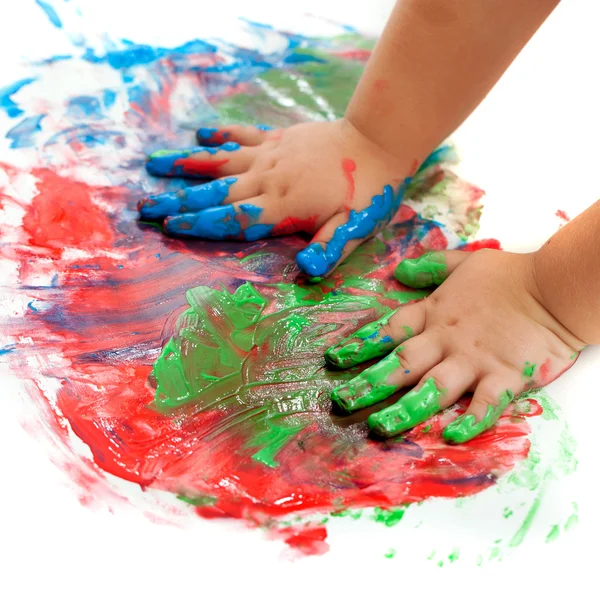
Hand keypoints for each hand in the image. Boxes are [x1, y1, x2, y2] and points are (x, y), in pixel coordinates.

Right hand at [139, 119, 413, 277]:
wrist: (377, 140)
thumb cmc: (367, 192)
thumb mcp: (353, 228)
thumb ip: (327, 249)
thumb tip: (304, 272)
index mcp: (281, 206)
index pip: (232, 219)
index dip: (199, 224)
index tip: (168, 227)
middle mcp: (267, 179)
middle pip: (215, 194)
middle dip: (178, 201)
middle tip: (145, 206)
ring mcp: (270, 155)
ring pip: (220, 162)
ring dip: (186, 165)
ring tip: (153, 164)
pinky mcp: (279, 138)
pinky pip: (243, 135)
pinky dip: (221, 134)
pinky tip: (201, 134)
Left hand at [325, 249, 583, 442]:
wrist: (554, 286)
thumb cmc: (508, 275)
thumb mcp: (463, 262)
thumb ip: (430, 267)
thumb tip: (400, 271)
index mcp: (434, 314)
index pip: (389, 331)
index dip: (360, 345)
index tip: (334, 360)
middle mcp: (446, 340)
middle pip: (401, 364)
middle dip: (369, 384)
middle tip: (341, 401)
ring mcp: (474, 360)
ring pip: (433, 389)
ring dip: (405, 409)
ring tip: (379, 427)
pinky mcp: (505, 376)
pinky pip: (485, 405)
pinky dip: (470, 421)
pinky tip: (450, 436)